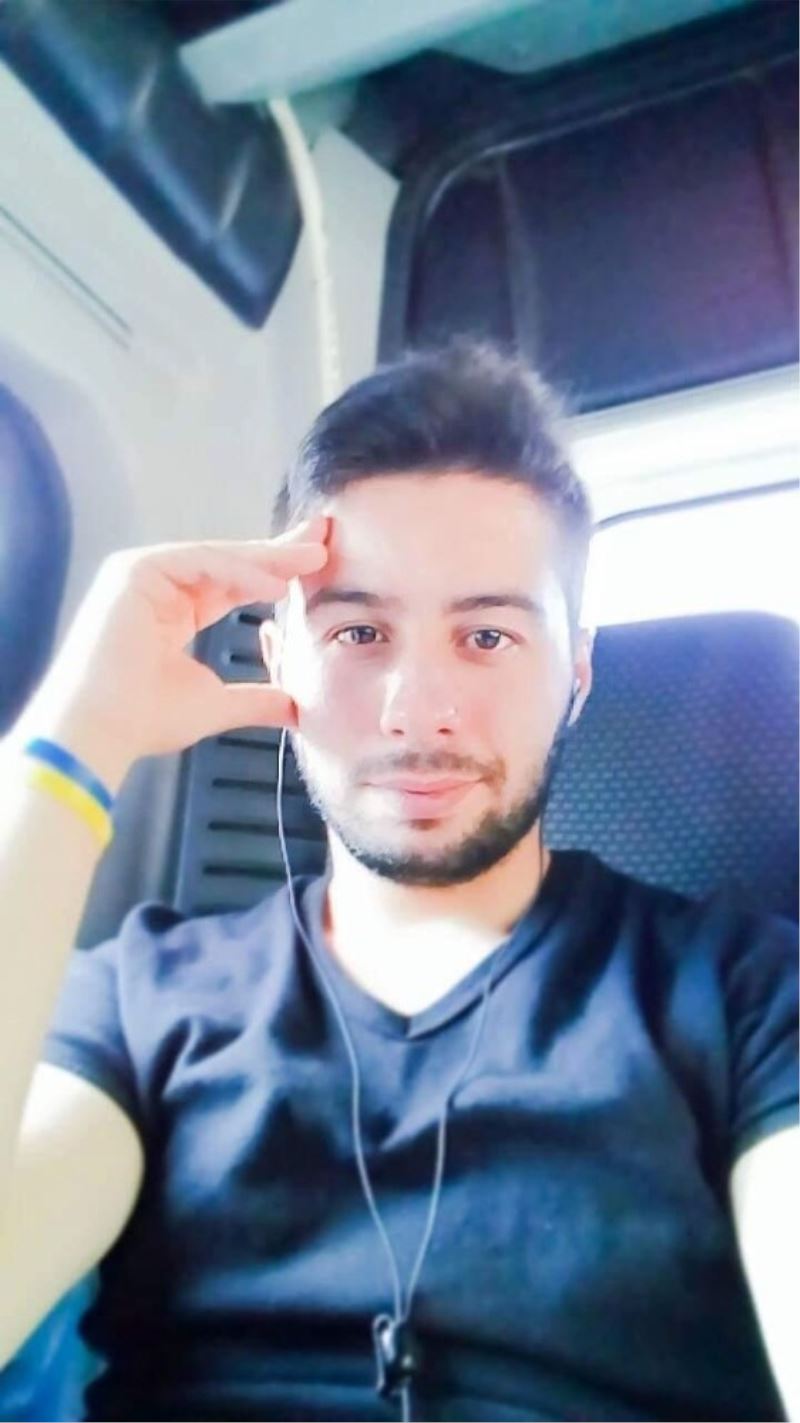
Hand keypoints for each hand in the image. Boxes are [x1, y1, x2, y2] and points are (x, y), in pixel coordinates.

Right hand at [13, 518, 328, 783]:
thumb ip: (256, 700)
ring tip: (313, 558)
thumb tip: (295, 707)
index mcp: (173, 612)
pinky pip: (199, 561)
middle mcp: (158, 587)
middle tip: (325, 538)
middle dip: (280, 551)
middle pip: (230, 561)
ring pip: (218, 558)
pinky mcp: (134, 570)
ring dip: (268, 558)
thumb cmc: (143, 720)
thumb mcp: (216, 705)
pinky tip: (275, 584)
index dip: (276, 573)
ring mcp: (142, 575)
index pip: (233, 584)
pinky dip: (239, 570)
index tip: (319, 565)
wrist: (100, 732)